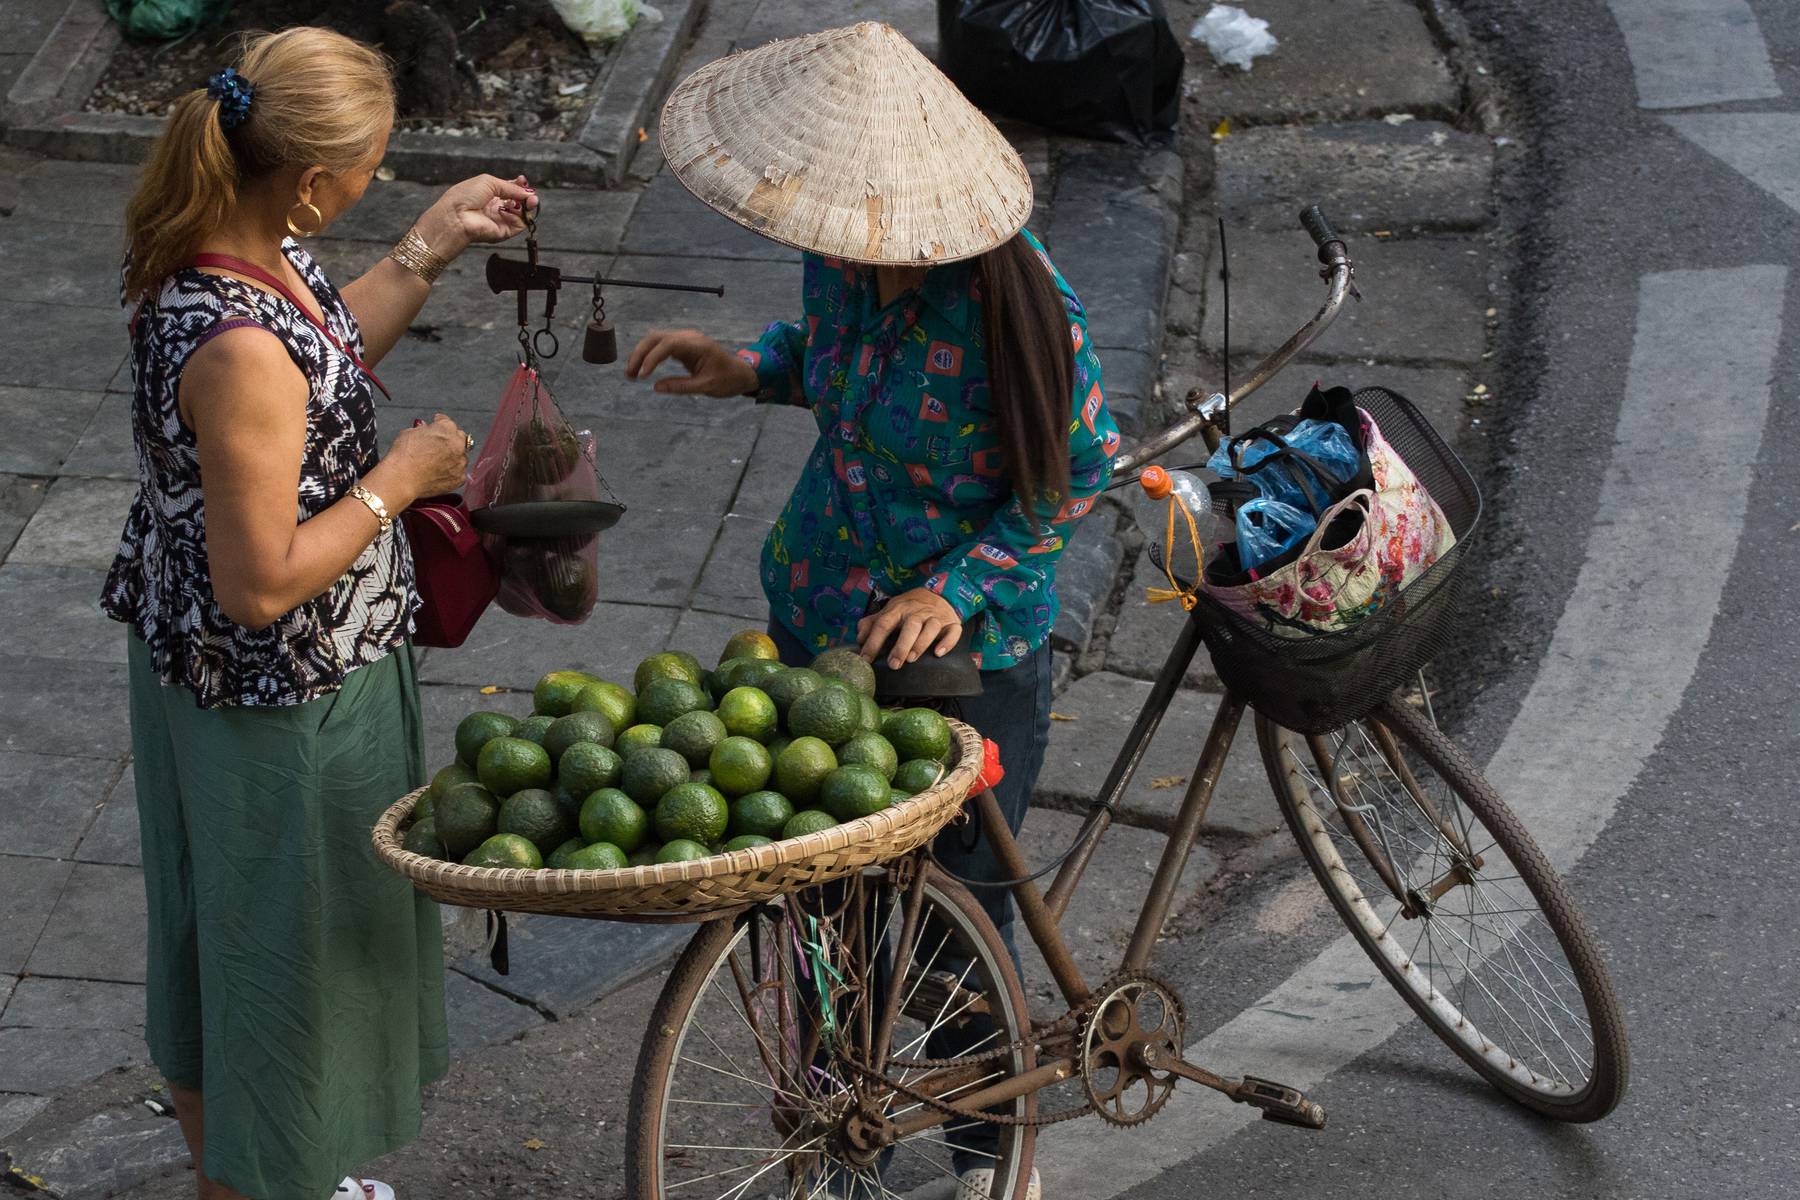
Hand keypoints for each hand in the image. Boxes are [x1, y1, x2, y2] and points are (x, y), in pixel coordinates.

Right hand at [388, 414, 470, 501]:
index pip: (447, 422)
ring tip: (437, 462)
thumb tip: (427, 430)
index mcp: (446, 428)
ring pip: (461, 456)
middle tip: (438, 444)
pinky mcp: (459, 477)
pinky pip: (459, 472)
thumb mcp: (410, 432)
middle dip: (450, 439)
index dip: (440, 423)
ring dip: (453, 456)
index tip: (438, 424)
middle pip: (459, 438)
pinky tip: (439, 472)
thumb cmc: (404, 456)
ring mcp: (460, 462)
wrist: (403, 479)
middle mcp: (457, 444)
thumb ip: (424, 429)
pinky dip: (451, 471)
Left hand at [416, 174, 537, 257]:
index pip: (510, 190)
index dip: (519, 185)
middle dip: (526, 196)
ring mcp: (500, 219)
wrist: (456, 215)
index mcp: (490, 193)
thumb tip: (528, 191)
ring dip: (528, 206)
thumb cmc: (465, 196)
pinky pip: (519, 225)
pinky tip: (515, 210)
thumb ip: (511, 186)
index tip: (523, 180)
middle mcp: (496, 207)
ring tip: (530, 201)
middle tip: (531, 194)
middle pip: (518, 201)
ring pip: (522, 214)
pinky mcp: (503, 232)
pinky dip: (521, 217)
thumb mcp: (489, 182)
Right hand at [625, 328, 759, 396]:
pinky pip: (660, 346)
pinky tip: (640, 370)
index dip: (652, 358)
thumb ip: (681, 386)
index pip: (668, 344)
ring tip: (630, 374)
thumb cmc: (727, 380)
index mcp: (697, 344)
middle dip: (640, 354)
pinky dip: (648, 356)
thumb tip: (656, 387)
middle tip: (629, 374)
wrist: (740, 373)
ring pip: (655, 340)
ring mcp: (684, 339)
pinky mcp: (681, 345)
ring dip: (641, 354)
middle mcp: (688, 337)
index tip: (643, 375)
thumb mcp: (706, 387)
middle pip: (656, 337)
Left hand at [857, 589, 963, 669]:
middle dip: (901, 645)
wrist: (938, 593)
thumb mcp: (889, 611)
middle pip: (910, 625)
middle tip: (893, 664)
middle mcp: (917, 612)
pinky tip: (938, 653)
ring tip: (911, 659)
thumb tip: (859, 638)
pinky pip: (953, 632)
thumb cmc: (909, 608)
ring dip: (921, 643)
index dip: (873, 641)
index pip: (884, 624)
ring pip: (931, 627)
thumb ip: (872, 623)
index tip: (866, 659)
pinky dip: (947, 642)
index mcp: (898, 609)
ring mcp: (935, 617)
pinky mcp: (951, 623)